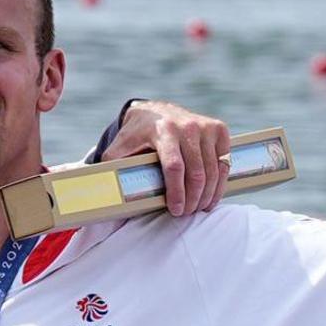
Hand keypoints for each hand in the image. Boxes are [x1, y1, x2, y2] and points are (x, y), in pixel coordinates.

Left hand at [102, 101, 232, 220]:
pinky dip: (220, 182)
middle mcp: (188, 127)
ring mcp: (206, 127)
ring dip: (208, 194)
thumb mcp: (118, 149)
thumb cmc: (135, 136)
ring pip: (213, 169)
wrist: (155, 111)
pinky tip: (211, 196)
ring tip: (198, 209)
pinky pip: (224, 162)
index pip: (174, 167)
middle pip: (196, 172)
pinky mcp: (219, 129)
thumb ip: (111, 168)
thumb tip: (100, 193)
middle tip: (186, 214)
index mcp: (163, 131)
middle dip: (193, 198)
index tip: (176, 210)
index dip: (177, 192)